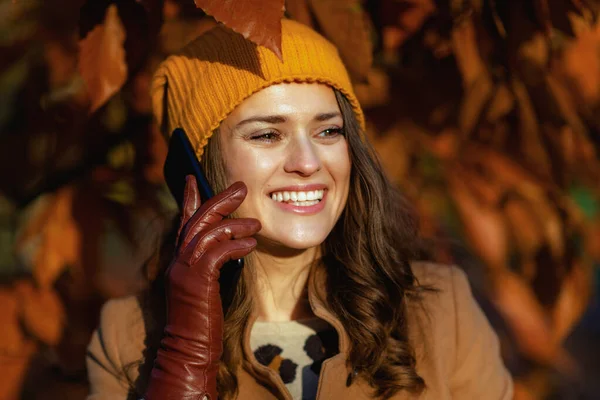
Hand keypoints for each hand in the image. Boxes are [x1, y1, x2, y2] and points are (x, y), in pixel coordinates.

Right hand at [145, 176, 260, 399]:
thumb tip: (231, 245)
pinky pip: (218, 252)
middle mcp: (178, 262)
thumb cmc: (201, 321)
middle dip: (219, 200)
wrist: (188, 350)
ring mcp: (184, 271)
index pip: (183, 222)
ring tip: (256, 223)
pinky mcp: (197, 281)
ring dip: (234, 224)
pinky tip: (251, 244)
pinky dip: (236, 244)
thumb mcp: (205, 287)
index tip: (194, 177)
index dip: (190, 199)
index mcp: (179, 261)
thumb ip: (211, 264)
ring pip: (207, 232)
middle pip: (197, 220)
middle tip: (240, 186)